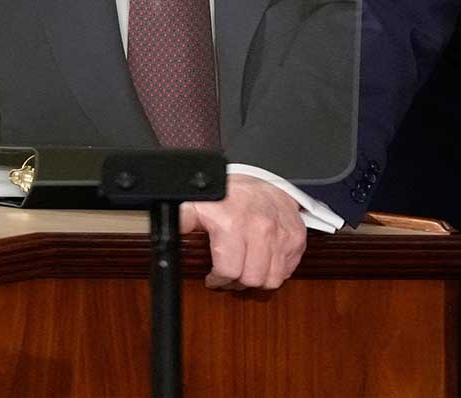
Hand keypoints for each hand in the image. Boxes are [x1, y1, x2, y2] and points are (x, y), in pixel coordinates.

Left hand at [179, 174, 307, 289]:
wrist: (259, 178)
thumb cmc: (228, 194)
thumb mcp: (197, 204)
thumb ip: (182, 221)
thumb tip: (164, 232)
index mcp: (233, 224)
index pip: (229, 271)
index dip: (218, 279)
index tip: (213, 278)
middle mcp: (260, 229)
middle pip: (251, 279)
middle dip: (237, 281)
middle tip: (230, 275)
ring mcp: (281, 234)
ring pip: (272, 279)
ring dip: (258, 279)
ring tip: (246, 270)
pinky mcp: (296, 237)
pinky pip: (288, 269)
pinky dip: (276, 269)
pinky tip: (263, 260)